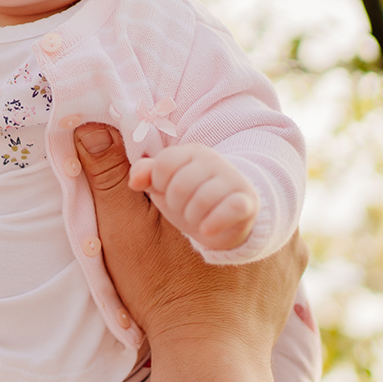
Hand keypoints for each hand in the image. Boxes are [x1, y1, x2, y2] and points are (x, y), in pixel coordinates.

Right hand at [73, 124, 305, 350]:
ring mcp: (289, 248)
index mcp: (237, 187)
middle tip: (170, 222)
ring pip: (248, 215)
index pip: (201, 160)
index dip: (168, 174)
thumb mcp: (125, 230)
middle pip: (227, 183)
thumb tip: (89, 125)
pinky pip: (264, 248)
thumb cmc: (167, 294)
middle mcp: (277, 210)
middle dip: (198, 195)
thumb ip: (107, 175)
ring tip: (190, 248)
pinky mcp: (290, 280)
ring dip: (221, 221)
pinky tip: (215, 270)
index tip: (147, 194)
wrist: (212, 364)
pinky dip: (240, 252)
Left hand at [129, 143, 257, 250]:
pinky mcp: (247, 201)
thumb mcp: (164, 186)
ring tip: (196, 219)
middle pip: (180, 185)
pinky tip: (206, 229)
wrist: (226, 220)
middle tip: (183, 209)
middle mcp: (214, 160)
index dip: (159, 184)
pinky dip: (213, 223)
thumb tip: (134, 181)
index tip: (166, 192)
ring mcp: (233, 179)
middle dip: (176, 204)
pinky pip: (230, 209)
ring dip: (192, 217)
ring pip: (202, 199)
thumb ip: (146, 175)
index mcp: (191, 152)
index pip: (164, 164)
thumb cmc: (189, 199)